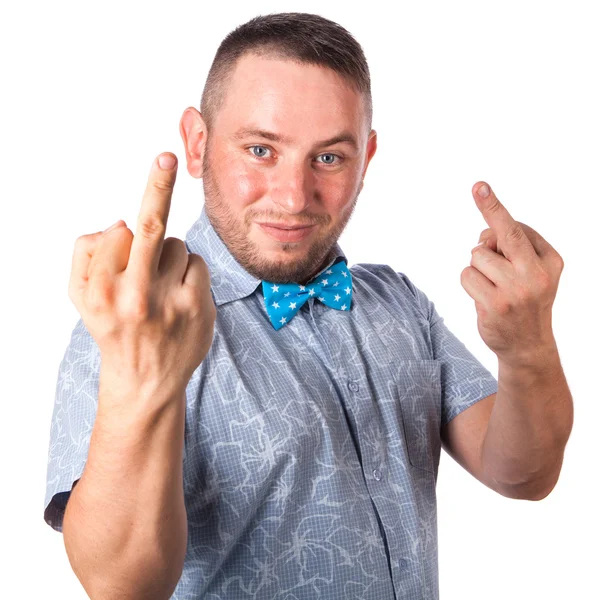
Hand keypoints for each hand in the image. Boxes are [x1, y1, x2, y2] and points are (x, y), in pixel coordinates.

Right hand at [68, 153, 215, 395]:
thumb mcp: (80, 298)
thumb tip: (118, 221)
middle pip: (150, 229)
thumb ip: (87, 255)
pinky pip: (198, 264)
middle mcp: (136, 296)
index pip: (118, 235)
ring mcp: (172, 303)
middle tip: (167, 157)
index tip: (150, 173)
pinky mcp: (200, 308)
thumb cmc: (111, 330)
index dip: (126, 231)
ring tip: (160, 287)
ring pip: (178, 246)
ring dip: (169, 257)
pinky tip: (179, 295)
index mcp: (102, 290)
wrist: (145, 383)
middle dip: (157, 187)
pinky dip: (189, 271)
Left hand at [460, 182, 563, 365]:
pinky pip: (467, 276)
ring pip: (477, 256)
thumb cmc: (525, 301)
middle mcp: (537, 273)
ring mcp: (516, 290)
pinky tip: (484, 298)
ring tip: (492, 286)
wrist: (527, 346)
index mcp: (550, 261)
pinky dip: (470, 283)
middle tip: (478, 186)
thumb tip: (483, 238)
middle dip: (490, 207)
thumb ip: (513, 250)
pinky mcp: (495, 305)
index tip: (480, 186)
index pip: (518, 228)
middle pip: (505, 234)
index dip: (495, 207)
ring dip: (477, 268)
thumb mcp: (532, 273)